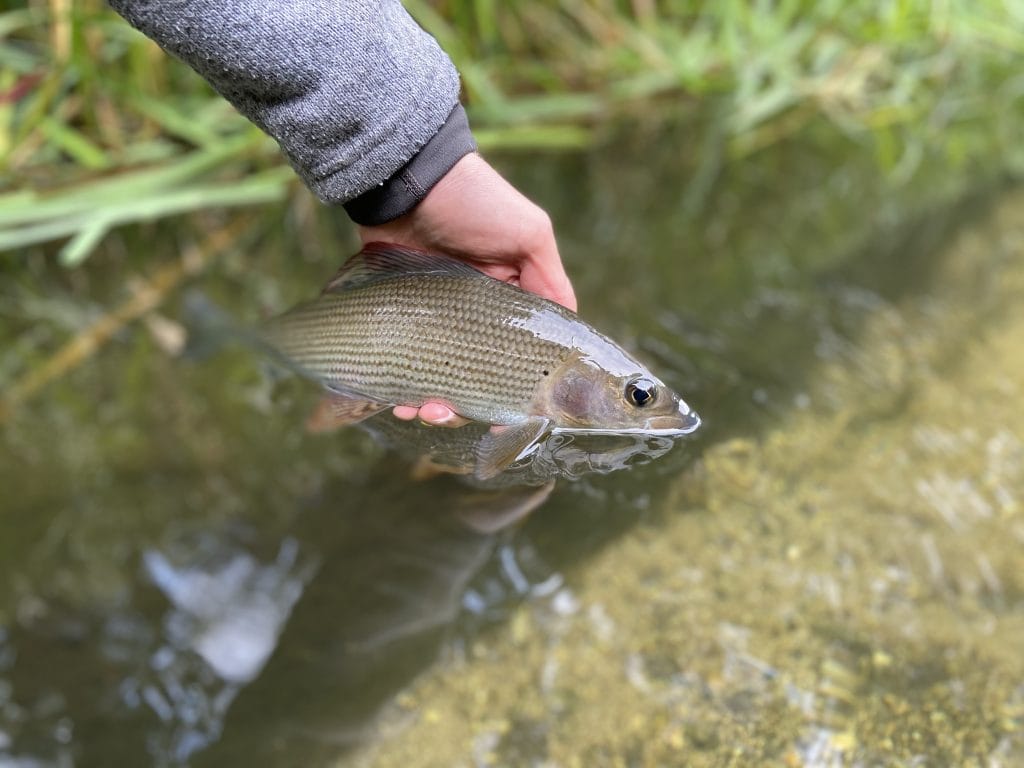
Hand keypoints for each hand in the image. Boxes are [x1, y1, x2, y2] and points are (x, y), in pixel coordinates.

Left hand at [358, 152, 576, 426]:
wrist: (408, 180)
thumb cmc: (476, 203)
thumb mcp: (530, 233)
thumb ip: (551, 279)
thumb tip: (571, 325)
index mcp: (511, 296)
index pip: (522, 351)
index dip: (518, 387)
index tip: (508, 415)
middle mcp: (475, 311)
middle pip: (477, 373)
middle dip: (466, 401)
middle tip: (450, 413)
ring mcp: (436, 316)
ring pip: (439, 373)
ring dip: (433, 401)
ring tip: (422, 410)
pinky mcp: (401, 314)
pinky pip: (405, 359)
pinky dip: (403, 383)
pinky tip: (400, 398)